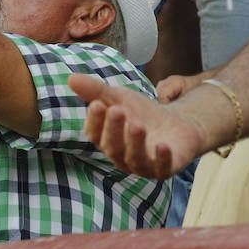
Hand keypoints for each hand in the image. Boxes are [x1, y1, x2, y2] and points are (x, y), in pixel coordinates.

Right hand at [68, 74, 203, 179]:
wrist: (177, 123)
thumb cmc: (142, 112)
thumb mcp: (119, 97)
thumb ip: (96, 90)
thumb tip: (70, 78)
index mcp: (106, 140)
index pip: (94, 134)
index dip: (95, 120)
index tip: (98, 103)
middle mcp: (120, 156)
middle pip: (112, 147)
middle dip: (113, 129)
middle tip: (116, 110)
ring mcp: (142, 165)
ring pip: (134, 159)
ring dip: (134, 142)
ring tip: (136, 125)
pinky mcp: (164, 169)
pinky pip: (161, 168)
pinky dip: (161, 158)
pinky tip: (162, 146)